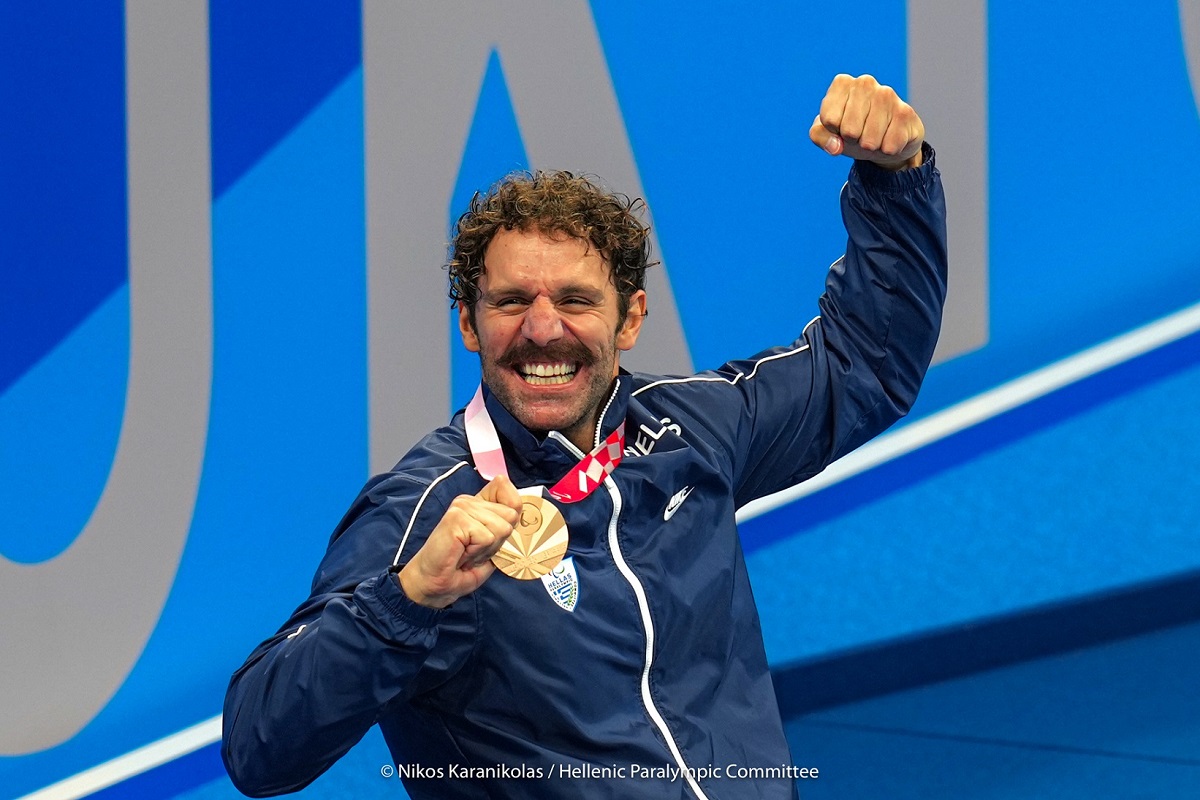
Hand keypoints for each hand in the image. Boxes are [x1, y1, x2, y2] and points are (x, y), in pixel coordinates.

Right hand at [398, 476, 521, 608]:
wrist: (434, 584)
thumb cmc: (460, 568)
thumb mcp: (492, 546)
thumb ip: (506, 528)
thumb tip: (525, 518)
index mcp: (479, 503)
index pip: (512, 496)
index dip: (512, 520)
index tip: (493, 538)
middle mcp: (470, 501)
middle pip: (512, 515)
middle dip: (499, 540)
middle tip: (476, 550)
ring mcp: (462, 507)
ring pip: (502, 527)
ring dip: (488, 549)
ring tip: (468, 553)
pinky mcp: (456, 518)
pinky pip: (487, 537)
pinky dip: (478, 553)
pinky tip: (462, 555)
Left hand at [810, 74, 923, 169]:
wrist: (886, 140)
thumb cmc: (853, 132)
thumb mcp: (828, 133)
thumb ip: (819, 136)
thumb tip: (835, 146)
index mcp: (842, 83)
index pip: (829, 120)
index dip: (834, 132)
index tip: (840, 127)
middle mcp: (865, 82)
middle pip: (849, 130)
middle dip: (852, 140)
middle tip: (859, 133)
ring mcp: (887, 95)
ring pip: (869, 140)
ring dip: (870, 146)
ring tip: (874, 136)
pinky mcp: (905, 112)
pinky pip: (889, 146)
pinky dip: (887, 150)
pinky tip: (890, 138)